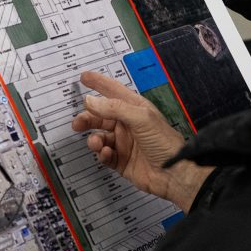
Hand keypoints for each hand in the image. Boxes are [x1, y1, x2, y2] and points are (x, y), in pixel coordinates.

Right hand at [71, 71, 211, 211]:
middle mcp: (127, 124)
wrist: (173, 174)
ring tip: (97, 143)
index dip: (99, 83)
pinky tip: (107, 154)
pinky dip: (102, 154)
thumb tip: (90, 100)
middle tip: (77, 123)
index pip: (113, 91)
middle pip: (101, 116)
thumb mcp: (141, 118)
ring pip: (100, 136)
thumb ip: (115, 108)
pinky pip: (104, 155)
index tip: (83, 77)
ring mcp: (124, 143)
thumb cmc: (163, 141)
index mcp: (135, 109)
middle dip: (88, 118)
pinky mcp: (121, 161)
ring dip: (95, 139)